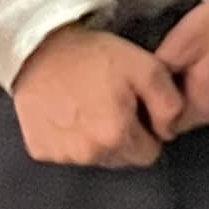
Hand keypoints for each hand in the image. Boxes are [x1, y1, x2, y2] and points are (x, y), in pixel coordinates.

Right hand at [10, 22, 177, 168]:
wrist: (39, 50)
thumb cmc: (96, 56)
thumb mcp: (147, 68)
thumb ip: (169, 105)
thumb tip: (169, 132)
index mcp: (115, 135)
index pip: (148, 155)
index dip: (148, 132)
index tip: (138, 112)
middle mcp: (87, 153)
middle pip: (122, 159)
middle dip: (124, 138)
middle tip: (113, 106)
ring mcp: (60, 154)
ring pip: (96, 158)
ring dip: (98, 140)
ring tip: (90, 107)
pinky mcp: (40, 150)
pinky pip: (68, 154)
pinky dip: (72, 139)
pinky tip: (70, 114)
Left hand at [151, 2, 208, 134]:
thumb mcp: (178, 46)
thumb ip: (157, 78)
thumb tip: (142, 96)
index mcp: (202, 106)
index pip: (164, 125)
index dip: (150, 109)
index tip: (142, 89)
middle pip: (181, 118)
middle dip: (168, 102)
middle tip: (162, 74)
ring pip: (196, 109)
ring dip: (186, 94)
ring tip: (183, 67)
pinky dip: (203, 88)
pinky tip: (201, 66)